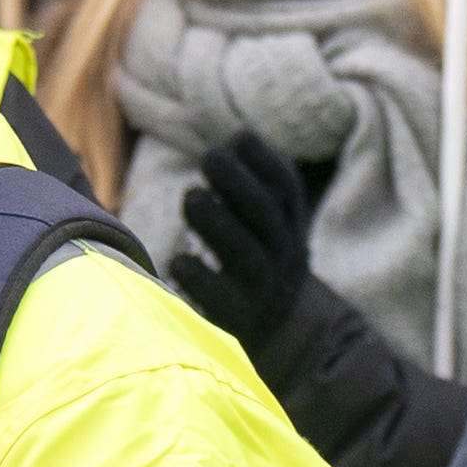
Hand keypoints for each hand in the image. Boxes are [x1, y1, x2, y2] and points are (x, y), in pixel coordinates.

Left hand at [167, 135, 318, 353]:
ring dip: (216, 221)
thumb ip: (258, 181)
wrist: (286, 329)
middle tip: (210, 156)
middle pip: (263, 212)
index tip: (236, 137)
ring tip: (192, 197)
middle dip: (237, 181)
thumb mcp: (274, 220)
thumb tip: (234, 139)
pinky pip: (218, 298)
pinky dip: (198, 277)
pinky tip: (178, 260)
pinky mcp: (236, 317)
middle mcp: (280, 251)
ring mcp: (259, 285)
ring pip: (242, 252)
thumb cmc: (264, 254)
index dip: (263, 159)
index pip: (285, 186)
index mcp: (288, 222)